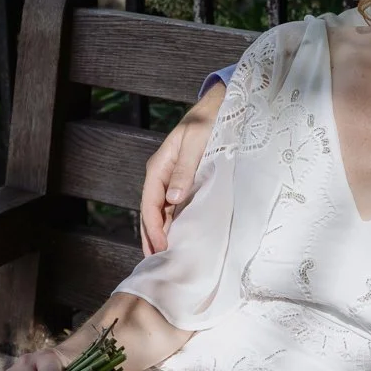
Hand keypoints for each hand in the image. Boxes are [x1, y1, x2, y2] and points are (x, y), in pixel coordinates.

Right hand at [139, 82, 225, 253]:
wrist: (219, 108)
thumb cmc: (208, 121)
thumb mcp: (196, 142)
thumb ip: (185, 169)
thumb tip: (173, 199)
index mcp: (159, 166)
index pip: (150, 203)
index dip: (153, 228)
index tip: (160, 247)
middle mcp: (162, 174)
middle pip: (150, 211)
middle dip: (151, 236)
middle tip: (156, 262)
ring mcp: (171, 179)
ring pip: (160, 211)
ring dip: (160, 232)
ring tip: (163, 256)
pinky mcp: (183, 181)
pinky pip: (173, 206)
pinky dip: (172, 223)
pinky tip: (176, 236)